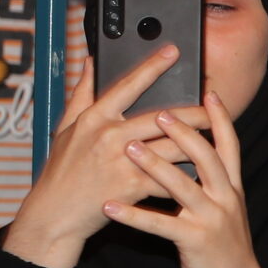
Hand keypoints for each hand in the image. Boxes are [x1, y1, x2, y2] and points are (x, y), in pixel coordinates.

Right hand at [2, 53, 207, 267]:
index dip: (152, 66)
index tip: (174, 51)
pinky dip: (186, 175)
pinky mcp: (132, 188)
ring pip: (172, 147)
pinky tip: (200, 172)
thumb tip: (92, 60)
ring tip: (213, 139)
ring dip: (196, 144)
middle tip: (213, 109)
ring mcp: (122, 162)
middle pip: (163, 117)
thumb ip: (82, 93)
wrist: (53, 216)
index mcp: (95, 118)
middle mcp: (109, 136)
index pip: (128, 85)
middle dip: (194, 113)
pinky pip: (169, 178)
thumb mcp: (64, 128)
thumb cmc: (61, 171)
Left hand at [104, 93, 267, 267]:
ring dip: (154, 165)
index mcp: (231, 185)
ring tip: (128, 148)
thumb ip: (211, 179)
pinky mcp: (195, 240)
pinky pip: (160, 225)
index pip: (228, 144)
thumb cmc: (222, 241)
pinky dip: (134, 215)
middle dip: (184, 132)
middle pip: (206, 156)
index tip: (209, 92)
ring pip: (182, 185)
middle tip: (160, 112)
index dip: (220, 118)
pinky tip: (111, 206)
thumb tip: (195, 154)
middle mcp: (226, 196)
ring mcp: (212, 217)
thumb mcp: (224, 205)